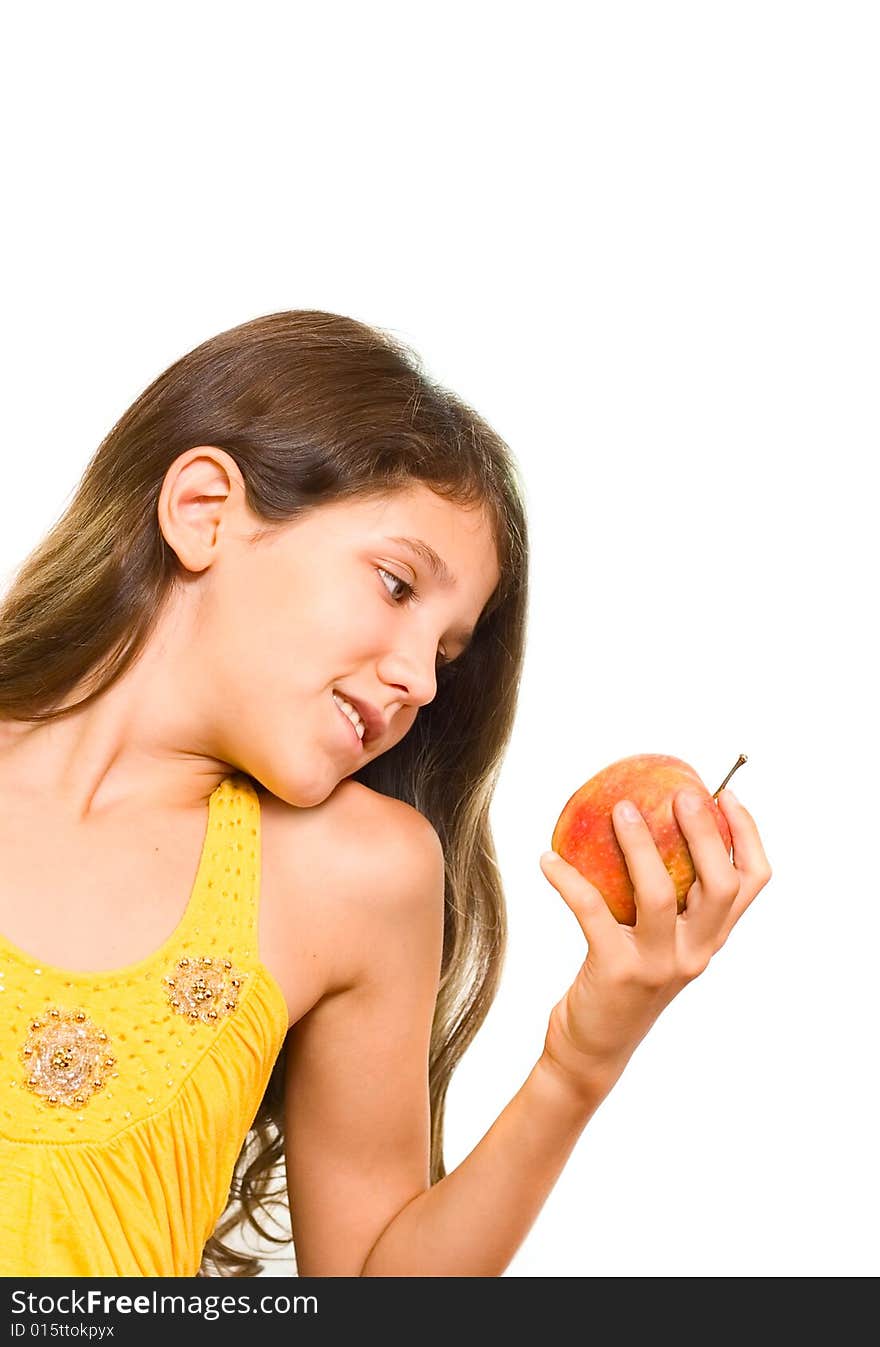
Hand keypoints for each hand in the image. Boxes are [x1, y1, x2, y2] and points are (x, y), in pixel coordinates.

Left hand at [538, 788, 771, 1101]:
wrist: (593, 1050)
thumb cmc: (621, 981)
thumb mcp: (657, 941)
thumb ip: (665, 899)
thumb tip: (640, 822)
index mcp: (710, 938)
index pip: (751, 881)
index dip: (746, 834)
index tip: (724, 794)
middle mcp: (695, 952)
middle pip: (719, 884)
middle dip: (704, 832)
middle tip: (680, 793)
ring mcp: (660, 965)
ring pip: (660, 893)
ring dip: (638, 845)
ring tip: (619, 808)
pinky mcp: (616, 972)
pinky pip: (592, 911)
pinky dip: (568, 880)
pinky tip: (547, 859)